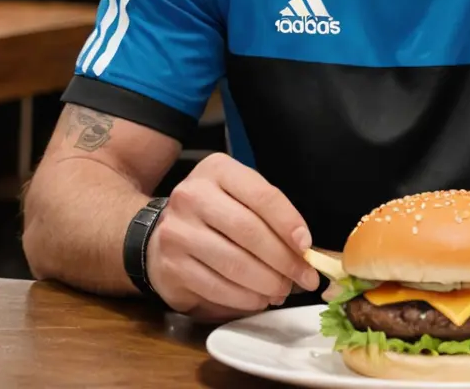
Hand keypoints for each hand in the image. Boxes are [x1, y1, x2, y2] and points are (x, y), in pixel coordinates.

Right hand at [145, 152, 319, 322]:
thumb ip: (269, 213)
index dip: (289, 223)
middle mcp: (193, 197)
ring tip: (283, 290)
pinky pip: (215, 288)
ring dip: (266, 283)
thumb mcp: (239, 194)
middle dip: (284, 259)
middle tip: (304, 277)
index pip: (262, 196)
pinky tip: (259, 299)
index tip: (307, 246)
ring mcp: (178, 233)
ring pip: (234, 264)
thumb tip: (304, 249)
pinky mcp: (171, 268)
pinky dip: (244, 298)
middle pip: (249, 231)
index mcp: (217, 170)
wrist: (161, 230)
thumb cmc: (215, 211)